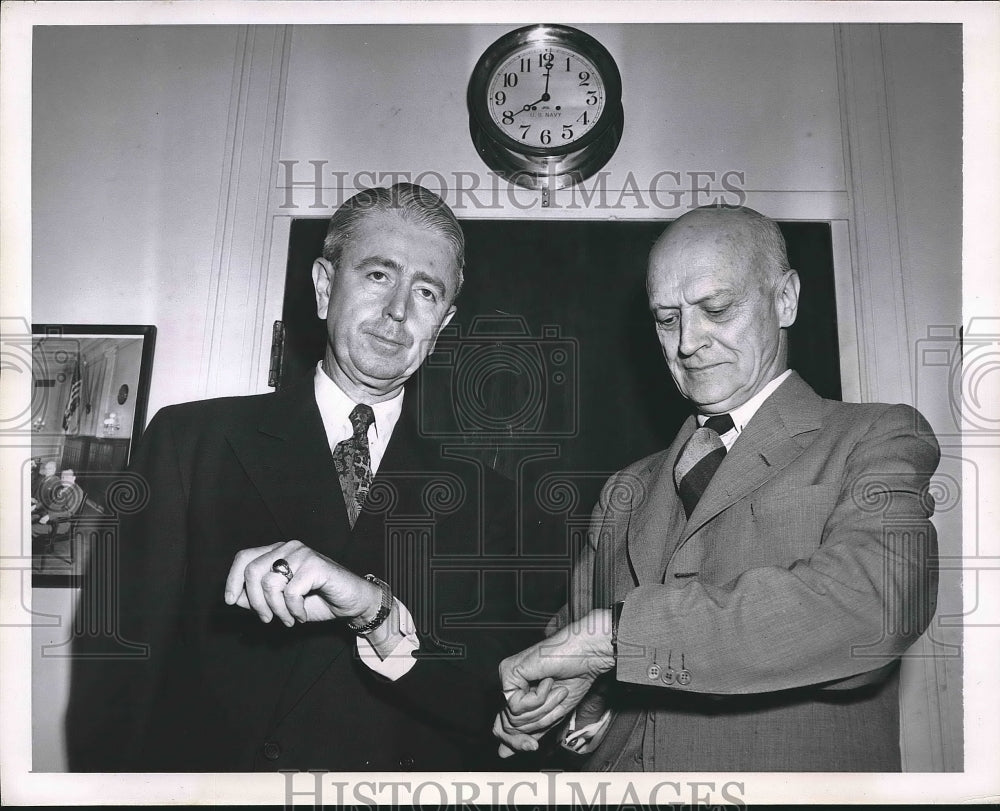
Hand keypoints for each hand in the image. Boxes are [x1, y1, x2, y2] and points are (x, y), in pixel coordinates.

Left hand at [224, 540, 380, 627]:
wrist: (351, 603)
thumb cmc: (316, 600)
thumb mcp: (280, 602)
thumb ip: (257, 597)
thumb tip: (234, 597)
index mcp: (277, 552)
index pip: (244, 557)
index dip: (232, 579)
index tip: (230, 601)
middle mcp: (288, 548)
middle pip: (252, 571)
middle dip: (255, 602)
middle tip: (267, 619)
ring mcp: (303, 554)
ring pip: (269, 583)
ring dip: (276, 610)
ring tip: (288, 619)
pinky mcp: (316, 565)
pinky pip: (291, 592)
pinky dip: (293, 610)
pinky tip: (301, 615)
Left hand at [493, 610, 614, 754]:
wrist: (585, 656)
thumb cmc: (574, 678)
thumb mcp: (551, 715)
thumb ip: (528, 732)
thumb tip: (502, 753)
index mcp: (518, 695)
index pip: (502, 728)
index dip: (515, 742)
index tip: (532, 746)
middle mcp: (509, 686)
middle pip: (508, 726)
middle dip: (537, 721)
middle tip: (557, 699)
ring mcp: (507, 677)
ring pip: (514, 717)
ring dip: (542, 708)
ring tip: (555, 688)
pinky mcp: (508, 671)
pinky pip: (516, 705)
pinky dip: (538, 699)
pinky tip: (547, 681)